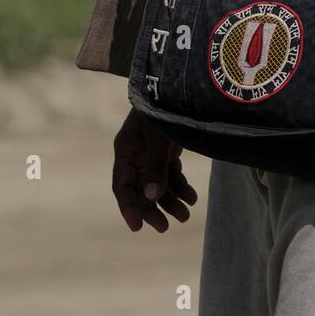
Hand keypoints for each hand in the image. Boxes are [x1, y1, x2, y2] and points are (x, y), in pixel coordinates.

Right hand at [112, 107, 197, 232]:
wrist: (175, 88)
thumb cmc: (162, 110)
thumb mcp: (158, 139)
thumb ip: (154, 167)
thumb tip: (151, 197)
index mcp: (126, 151)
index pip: (122, 186)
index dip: (128, 207)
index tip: (137, 227)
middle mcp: (136, 155)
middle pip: (141, 190)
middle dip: (152, 209)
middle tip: (164, 227)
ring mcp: (151, 154)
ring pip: (158, 185)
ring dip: (170, 200)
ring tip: (186, 215)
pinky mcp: (165, 151)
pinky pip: (170, 175)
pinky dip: (180, 187)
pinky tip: (192, 198)